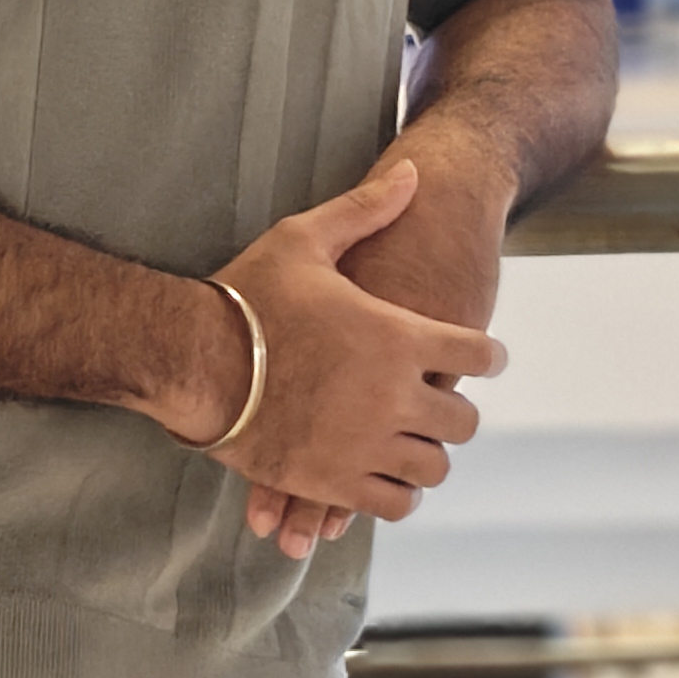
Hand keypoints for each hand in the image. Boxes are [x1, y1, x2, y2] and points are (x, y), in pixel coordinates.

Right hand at [157, 169, 501, 563]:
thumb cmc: (245, 297)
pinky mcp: (332, 482)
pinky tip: (383, 476)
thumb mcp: (304, 240)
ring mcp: (365, 445)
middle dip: (454, 410)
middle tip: (438, 402)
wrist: (190, 359)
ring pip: (433, 468)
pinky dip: (397, 494)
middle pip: (464, 421)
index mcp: (397, 337)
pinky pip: (394, 504)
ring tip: (411, 443)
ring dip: (428, 455)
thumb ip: (365, 211)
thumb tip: (415, 173)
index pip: (480, 354)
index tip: (484, 357)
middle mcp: (392, 396)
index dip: (487, 354)